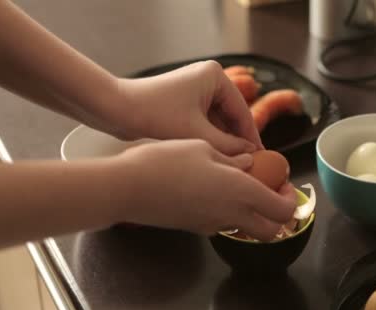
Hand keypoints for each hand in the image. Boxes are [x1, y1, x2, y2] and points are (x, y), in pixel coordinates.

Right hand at [113, 139, 296, 240]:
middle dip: (277, 216)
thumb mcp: (203, 148)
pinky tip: (214, 191)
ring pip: (247, 229)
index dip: (290, 200)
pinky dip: (230, 213)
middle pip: (271, 231)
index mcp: (240, 192)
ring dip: (253, 214)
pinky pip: (223, 225)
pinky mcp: (195, 228)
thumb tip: (249, 161)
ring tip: (240, 187)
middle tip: (269, 192)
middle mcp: (231, 215)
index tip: (284, 184)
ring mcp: (213, 225)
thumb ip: (232, 158)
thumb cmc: (164, 162)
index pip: (283, 210)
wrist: (126, 188)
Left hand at [114, 61, 262, 154]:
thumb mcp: (197, 134)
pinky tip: (214, 158)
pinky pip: (204, 122)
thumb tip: (250, 156)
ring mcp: (195, 89)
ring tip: (232, 167)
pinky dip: (209, 139)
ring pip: (218, 122)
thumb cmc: (154, 114)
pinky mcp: (184, 101)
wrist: (114, 109)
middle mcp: (208, 78)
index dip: (251, 139)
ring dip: (223, 143)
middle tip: (249, 167)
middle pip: (231, 117)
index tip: (261, 160)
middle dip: (237, 142)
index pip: (243, 112)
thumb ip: (228, 146)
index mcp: (216, 76)